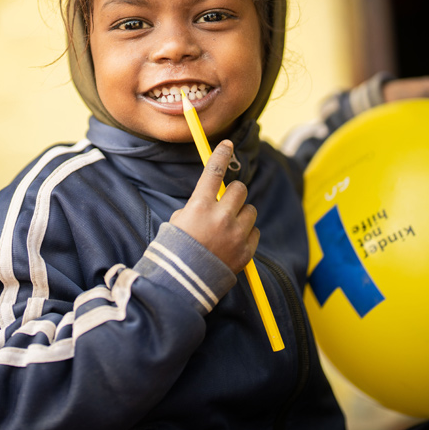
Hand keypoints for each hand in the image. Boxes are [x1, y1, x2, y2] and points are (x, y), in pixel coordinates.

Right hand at [169, 140, 259, 274]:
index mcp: (199, 207)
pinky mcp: (246, 252)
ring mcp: (235, 235)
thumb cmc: (173, 251)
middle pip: (240, 189)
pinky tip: (233, 242)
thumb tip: (213, 199)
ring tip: (228, 228)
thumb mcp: (177, 222)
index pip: (214, 171)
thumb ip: (196, 207)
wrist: (180, 285)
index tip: (228, 144)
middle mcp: (220, 217)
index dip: (221, 154)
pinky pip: (255, 232)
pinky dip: (247, 234)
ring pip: (250, 210)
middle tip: (226, 203)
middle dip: (233, 194)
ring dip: (241, 214)